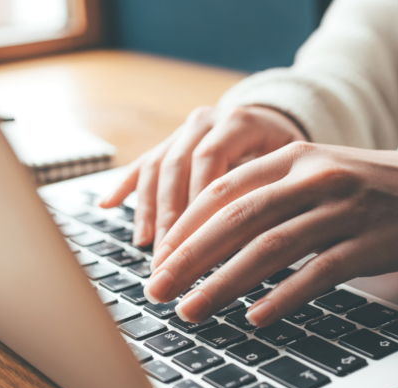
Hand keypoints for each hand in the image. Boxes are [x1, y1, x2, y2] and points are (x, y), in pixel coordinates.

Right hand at [98, 105, 306, 247]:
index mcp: (238, 122)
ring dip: (148, 209)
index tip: (195, 241)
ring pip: (157, 167)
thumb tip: (253, 242)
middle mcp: (206, 121)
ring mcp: (184, 130)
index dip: (199, 201)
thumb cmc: (289, 153)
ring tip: (146, 245)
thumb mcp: (290, 166)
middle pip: (178, 166)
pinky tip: (106, 205)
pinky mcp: (169, 142)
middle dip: (170, 216)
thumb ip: (270, 191)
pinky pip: (142, 163)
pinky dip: (124, 186)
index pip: (210, 160)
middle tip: (167, 257)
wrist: (276, 120)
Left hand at [143, 142, 397, 326]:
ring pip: (271, 248)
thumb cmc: (361, 188)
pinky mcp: (368, 243)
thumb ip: (264, 194)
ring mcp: (343, 210)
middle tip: (158, 289)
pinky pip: (318, 273)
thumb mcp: (311, 174)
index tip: (158, 258)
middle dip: (190, 258)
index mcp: (292, 157)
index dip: (185, 226)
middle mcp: (314, 177)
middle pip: (238, 218)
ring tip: (192, 310)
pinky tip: (255, 317)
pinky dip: (283, 296)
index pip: (223, 190)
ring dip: (224, 283)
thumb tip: (203, 237)